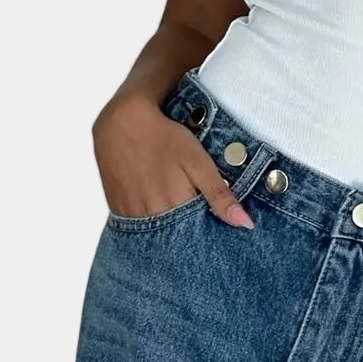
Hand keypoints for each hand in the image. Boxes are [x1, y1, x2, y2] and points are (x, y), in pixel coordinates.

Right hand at [92, 91, 254, 227]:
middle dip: (189, 235)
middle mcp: (152, 217)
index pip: (196, 238)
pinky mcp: (117, 208)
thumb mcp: (198, 162)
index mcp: (176, 208)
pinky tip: (157, 209)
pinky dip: (150, 223)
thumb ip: (220, 195)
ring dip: (168, 230)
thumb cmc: (164, 138)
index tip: (217, 235)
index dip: (207, 237)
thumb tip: (245, 224)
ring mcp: (131, 215)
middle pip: (175, 238)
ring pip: (155, 235)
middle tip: (196, 217)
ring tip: (177, 213)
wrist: (121, 122)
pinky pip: (137, 226)